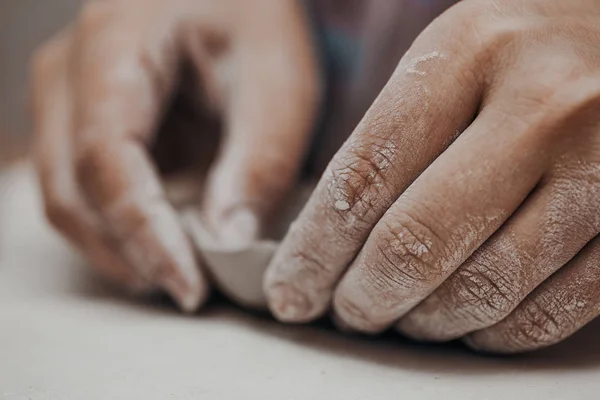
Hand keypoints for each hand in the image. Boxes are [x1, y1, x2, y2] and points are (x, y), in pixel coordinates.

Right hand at [31, 0, 318, 310]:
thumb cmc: (255, 21)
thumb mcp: (277, 83)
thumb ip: (257, 160)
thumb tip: (227, 242)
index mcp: (114, 47)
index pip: (107, 162)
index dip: (146, 235)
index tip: (190, 288)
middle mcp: (68, 75)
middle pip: (73, 193)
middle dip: (132, 252)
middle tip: (193, 288)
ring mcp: (65, 100)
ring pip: (69, 201)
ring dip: (123, 248)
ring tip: (183, 270)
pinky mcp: (79, 124)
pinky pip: (82, 193)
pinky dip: (121, 229)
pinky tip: (166, 241)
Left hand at [265, 0, 599, 352]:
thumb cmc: (517, 53)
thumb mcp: (445, 60)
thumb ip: (388, 142)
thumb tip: (325, 246)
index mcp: (469, 51)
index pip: (363, 176)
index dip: (314, 250)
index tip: (290, 289)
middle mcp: (542, 105)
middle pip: (418, 241)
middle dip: (364, 297)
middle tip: (346, 312)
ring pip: (488, 286)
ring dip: (428, 321)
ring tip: (401, 319)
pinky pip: (556, 306)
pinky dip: (498, 331)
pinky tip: (468, 324)